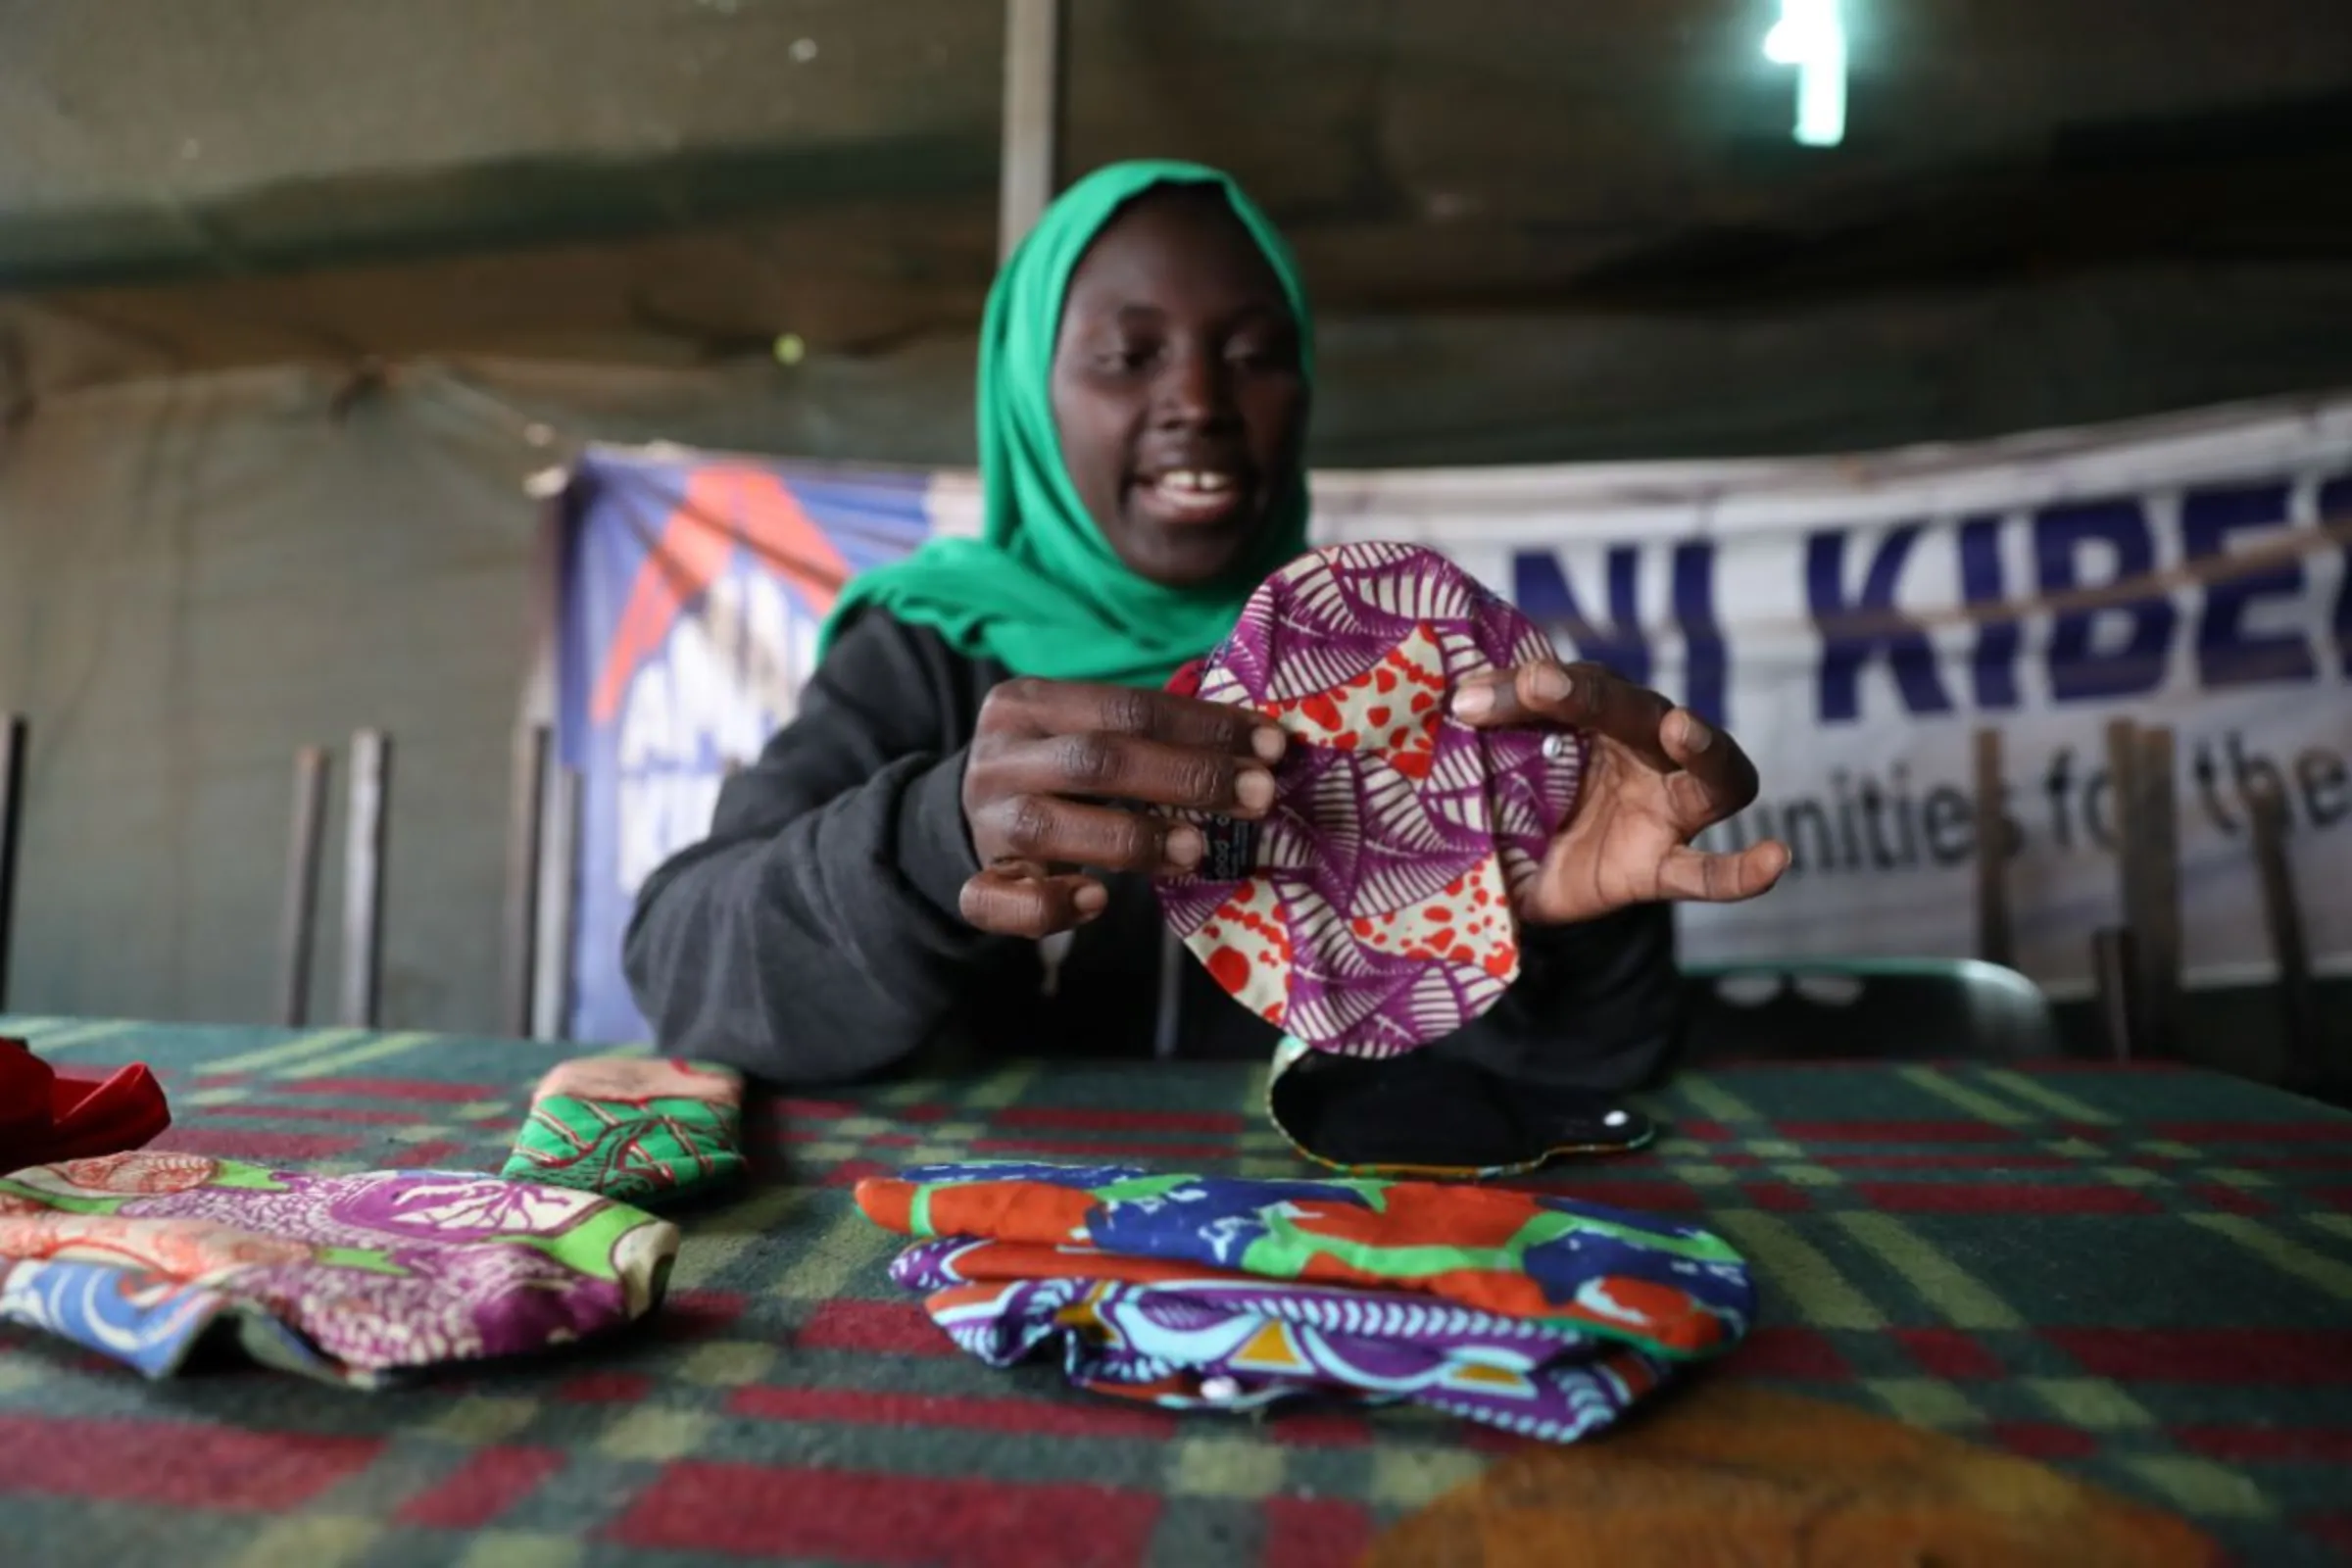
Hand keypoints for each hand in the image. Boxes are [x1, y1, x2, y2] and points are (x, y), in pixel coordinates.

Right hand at [959, 679, 1286, 937]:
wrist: (968, 812)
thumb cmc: (1055, 768)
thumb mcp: (1084, 732)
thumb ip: (1149, 738)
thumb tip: (1259, 752)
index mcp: (1030, 703)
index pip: (1126, 707)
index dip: (1204, 727)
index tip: (1271, 747)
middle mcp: (999, 756)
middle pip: (1095, 761)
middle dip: (1186, 777)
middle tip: (1258, 796)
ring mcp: (983, 820)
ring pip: (1047, 826)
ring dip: (1131, 838)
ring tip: (1198, 850)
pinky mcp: (973, 880)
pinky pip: (995, 899)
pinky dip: (1048, 904)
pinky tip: (1096, 900)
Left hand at [1452, 660, 1789, 924]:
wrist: (1524, 878)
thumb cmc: (1516, 800)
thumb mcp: (1490, 769)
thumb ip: (1478, 740)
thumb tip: (1449, 702)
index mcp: (1598, 717)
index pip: (1575, 686)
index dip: (1521, 690)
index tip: (1466, 703)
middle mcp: (1642, 751)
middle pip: (1640, 711)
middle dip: (1593, 697)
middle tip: (1547, 685)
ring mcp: (1663, 809)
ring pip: (1711, 774)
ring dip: (1701, 745)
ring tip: (1679, 729)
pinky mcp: (1661, 865)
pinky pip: (1709, 871)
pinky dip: (1743, 870)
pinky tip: (1776, 859)